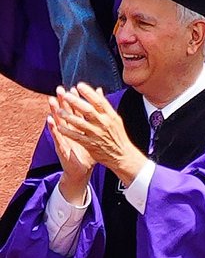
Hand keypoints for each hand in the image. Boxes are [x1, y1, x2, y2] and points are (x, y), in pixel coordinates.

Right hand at [48, 88, 94, 204]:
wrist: (81, 170)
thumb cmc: (89, 151)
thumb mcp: (94, 134)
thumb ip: (97, 121)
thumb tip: (103, 112)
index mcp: (80, 127)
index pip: (78, 110)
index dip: (76, 99)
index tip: (75, 87)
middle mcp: (71, 131)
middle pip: (67, 113)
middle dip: (63, 101)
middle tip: (59, 89)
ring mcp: (65, 139)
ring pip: (59, 123)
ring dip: (55, 111)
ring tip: (51, 101)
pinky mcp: (62, 148)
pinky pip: (57, 136)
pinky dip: (54, 128)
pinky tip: (50, 120)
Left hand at [54, 84, 147, 187]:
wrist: (121, 154)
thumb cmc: (117, 135)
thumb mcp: (114, 118)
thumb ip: (104, 105)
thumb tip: (98, 90)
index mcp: (110, 115)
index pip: (99, 101)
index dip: (89, 93)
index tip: (79, 85)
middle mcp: (103, 123)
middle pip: (88, 110)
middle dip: (76, 102)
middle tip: (65, 95)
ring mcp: (96, 134)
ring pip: (80, 123)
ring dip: (68, 116)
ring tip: (59, 110)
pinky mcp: (90, 144)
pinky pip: (77, 136)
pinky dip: (68, 132)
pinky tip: (59, 127)